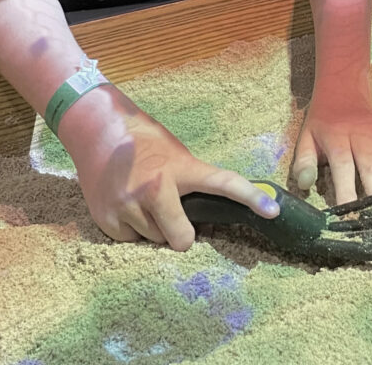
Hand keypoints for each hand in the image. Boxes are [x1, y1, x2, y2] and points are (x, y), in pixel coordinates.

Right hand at [62, 86, 278, 250]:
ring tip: (142, 200)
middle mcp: (156, 188)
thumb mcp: (176, 155)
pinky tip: (125, 205)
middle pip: (182, 239)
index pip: (223, 182)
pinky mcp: (108, 220)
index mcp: (181, 169)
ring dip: (154, 228)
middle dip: (182, 233)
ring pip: (155, 242)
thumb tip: (212, 216)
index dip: (251, 198)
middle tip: (173, 214)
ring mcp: (129, 206)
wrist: (98, 130)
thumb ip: (192, 183)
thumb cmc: (144, 142)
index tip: (274, 211)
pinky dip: (131, 229)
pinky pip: (131, 241)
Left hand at [291, 84, 371, 203]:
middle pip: (371, 165)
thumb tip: (304, 184)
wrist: (341, 87)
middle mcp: (361, 132)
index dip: (346, 192)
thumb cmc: (323, 120)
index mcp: (336, 137)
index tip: (348, 216)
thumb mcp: (306, 137)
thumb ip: (304, 162)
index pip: (343, 167)